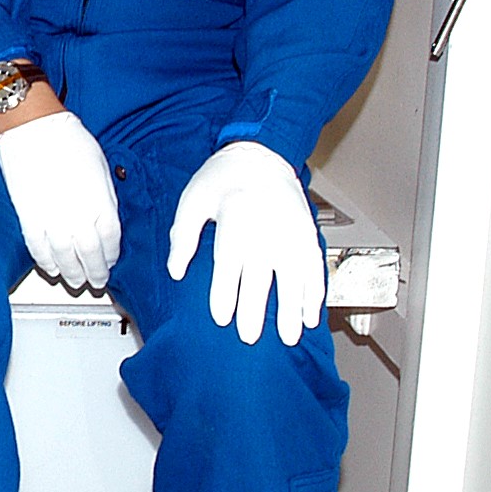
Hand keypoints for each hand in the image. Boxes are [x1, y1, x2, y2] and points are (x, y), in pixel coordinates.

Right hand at [0, 109, 120, 289]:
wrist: (34, 128)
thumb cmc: (69, 139)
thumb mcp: (102, 166)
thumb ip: (105, 197)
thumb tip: (105, 217)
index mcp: (101, 201)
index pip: (111, 240)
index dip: (111, 255)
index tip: (110, 261)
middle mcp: (78, 215)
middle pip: (91, 255)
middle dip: (95, 272)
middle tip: (97, 282)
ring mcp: (52, 219)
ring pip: (65, 258)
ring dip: (72, 273)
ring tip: (76, 282)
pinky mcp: (29, 217)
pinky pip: (39, 249)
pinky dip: (46, 262)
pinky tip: (52, 269)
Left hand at [166, 141, 323, 344]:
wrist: (262, 153)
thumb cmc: (223, 177)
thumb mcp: (192, 200)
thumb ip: (182, 237)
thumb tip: (176, 271)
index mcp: (235, 219)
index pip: (229, 265)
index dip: (225, 294)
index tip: (221, 319)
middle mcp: (267, 229)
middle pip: (261, 278)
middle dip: (256, 311)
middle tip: (249, 338)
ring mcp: (291, 233)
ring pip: (293, 278)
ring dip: (292, 310)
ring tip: (288, 337)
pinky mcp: (307, 235)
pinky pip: (314, 269)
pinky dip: (314, 293)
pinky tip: (310, 315)